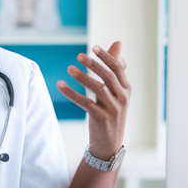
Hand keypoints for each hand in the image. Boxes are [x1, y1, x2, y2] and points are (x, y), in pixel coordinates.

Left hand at [57, 42, 130, 160]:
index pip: (118, 68)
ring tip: (69, 69)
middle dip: (94, 64)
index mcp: (126, 89)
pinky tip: (61, 85)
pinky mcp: (102, 118)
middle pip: (108, 76)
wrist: (109, 143)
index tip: (94, 47)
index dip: (106, 57)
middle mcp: (122, 97)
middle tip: (79, 56)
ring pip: (97, 88)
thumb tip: (117, 43)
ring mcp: (113, 108)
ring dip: (82, 77)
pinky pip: (85, 102)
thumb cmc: (110, 113)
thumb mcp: (115, 92)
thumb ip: (113, 69)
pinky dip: (72, 93)